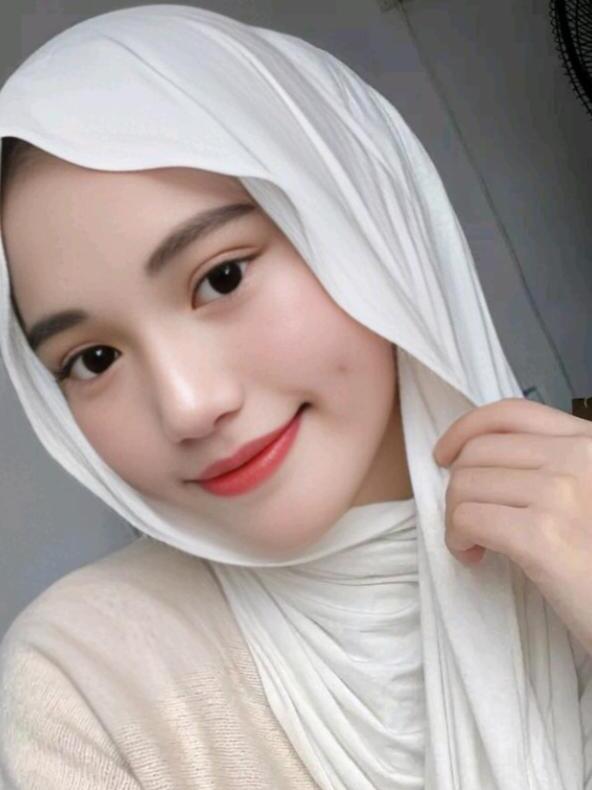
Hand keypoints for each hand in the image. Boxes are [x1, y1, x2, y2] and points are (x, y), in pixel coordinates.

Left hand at [433, 396, 591, 654]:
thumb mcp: (590, 492)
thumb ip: (554, 465)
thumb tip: (481, 460)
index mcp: (590, 442)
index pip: (511, 413)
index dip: (465, 429)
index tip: (445, 455)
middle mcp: (578, 458)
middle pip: (479, 451)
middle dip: (458, 486)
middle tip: (470, 519)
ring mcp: (561, 494)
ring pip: (465, 484)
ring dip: (456, 516)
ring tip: (476, 544)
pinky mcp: (543, 538)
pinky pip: (467, 518)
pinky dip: (457, 539)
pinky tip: (475, 557)